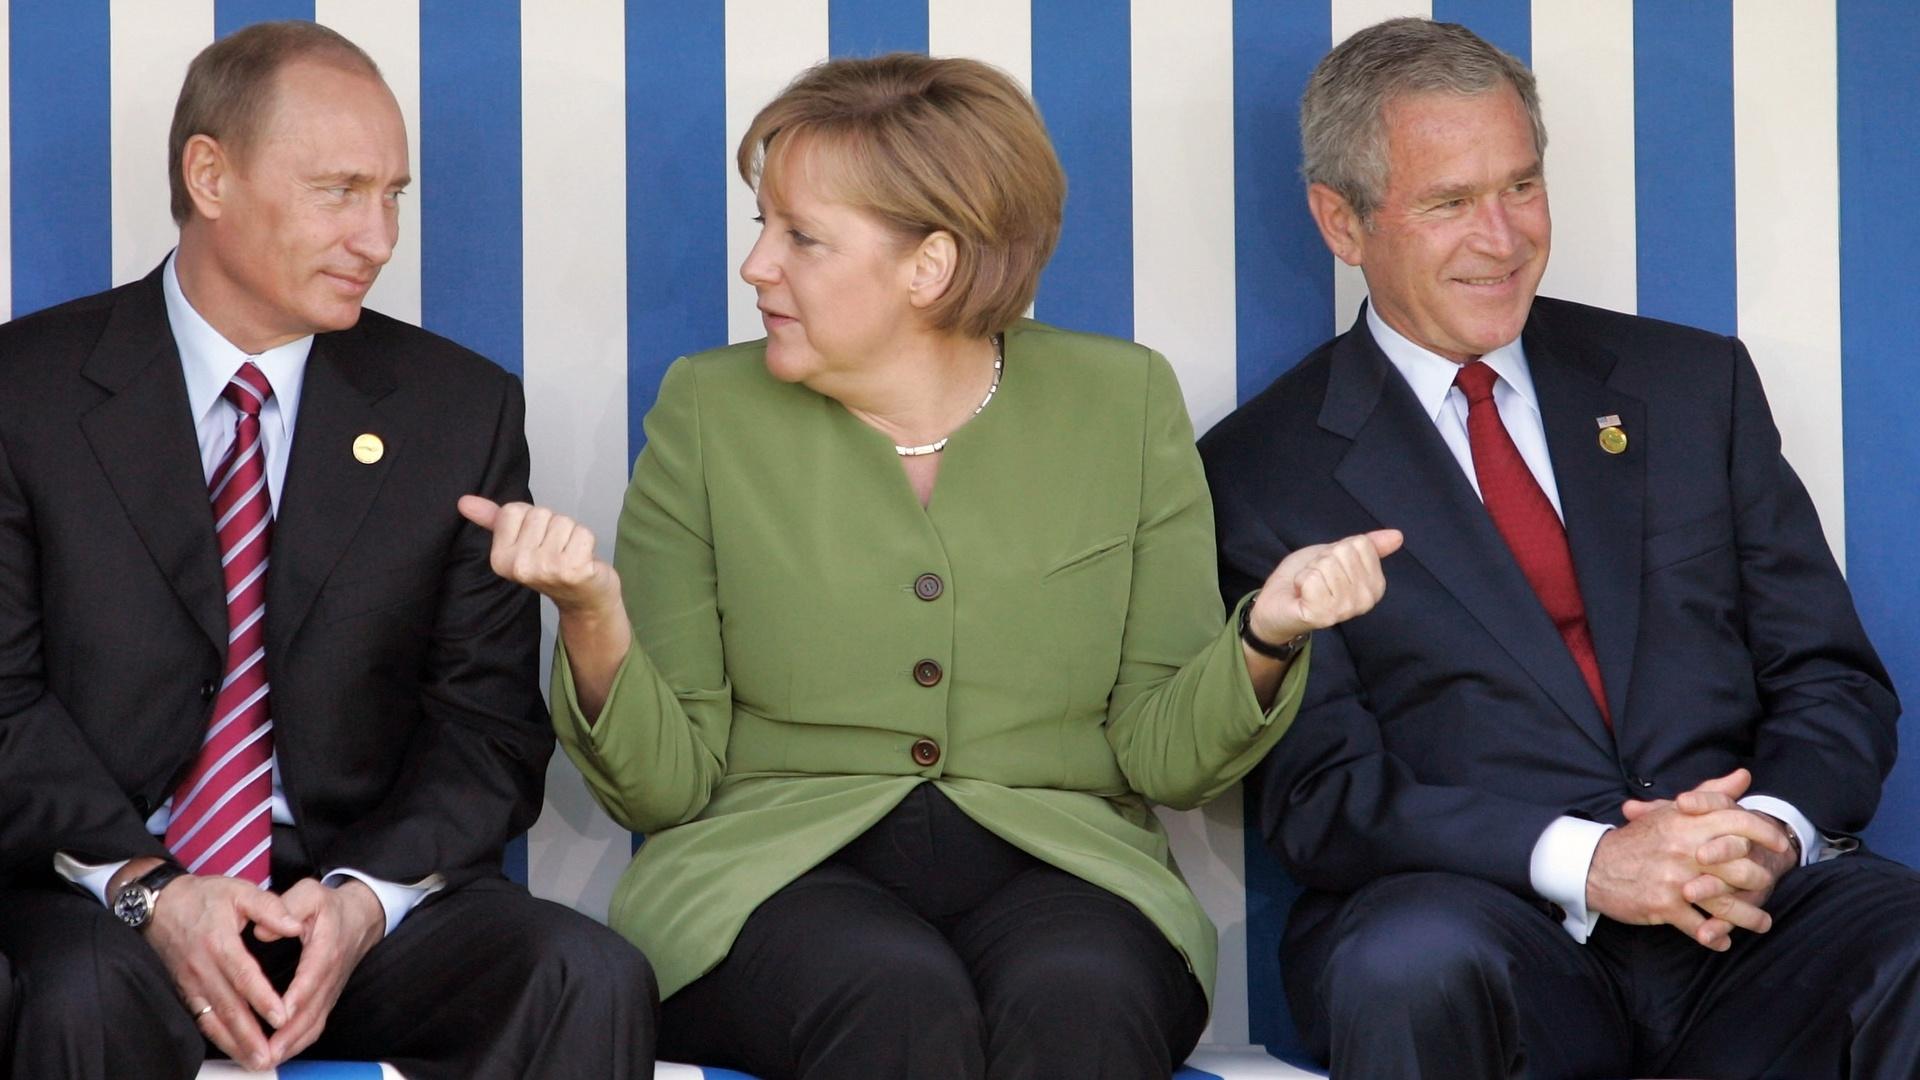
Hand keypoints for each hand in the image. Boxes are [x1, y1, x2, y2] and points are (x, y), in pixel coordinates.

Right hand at [142, 872, 303, 1070]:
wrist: (159, 905)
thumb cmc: (203, 897)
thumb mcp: (239, 891)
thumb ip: (269, 908)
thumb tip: (294, 925)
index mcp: (219, 942)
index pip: (243, 975)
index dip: (262, 998)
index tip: (282, 1017)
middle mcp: (202, 967)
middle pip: (228, 1006)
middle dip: (250, 1034)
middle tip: (270, 1056)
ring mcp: (190, 982)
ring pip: (213, 1018)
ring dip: (234, 1043)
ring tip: (255, 1061)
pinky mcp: (184, 990)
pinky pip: (201, 1019)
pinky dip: (217, 1037)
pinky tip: (233, 1050)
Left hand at [255, 878, 385, 1064]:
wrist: (360, 917)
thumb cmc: (330, 907)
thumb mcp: (309, 894)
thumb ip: (286, 907)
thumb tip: (263, 932)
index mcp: (326, 948)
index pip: (312, 978)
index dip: (297, 997)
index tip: (278, 1015)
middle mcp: (330, 975)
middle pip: (312, 1011)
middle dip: (288, 1035)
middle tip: (263, 1053)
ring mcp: (330, 990)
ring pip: (314, 1024)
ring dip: (291, 1045)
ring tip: (266, 1060)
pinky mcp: (327, 998)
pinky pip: (315, 1025)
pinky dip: (297, 1043)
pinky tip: (278, 1053)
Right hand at [458, 496, 621, 616]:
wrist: (583, 600)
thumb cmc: (552, 566)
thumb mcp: (519, 543)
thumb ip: (494, 520)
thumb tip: (463, 501)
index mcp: (499, 558)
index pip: (514, 510)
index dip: (530, 520)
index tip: (536, 541)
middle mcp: (519, 565)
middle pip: (540, 513)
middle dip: (552, 526)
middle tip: (555, 551)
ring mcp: (546, 569)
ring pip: (562, 521)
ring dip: (571, 534)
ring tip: (568, 555)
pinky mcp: (573, 569)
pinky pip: (583, 532)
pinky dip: (587, 542)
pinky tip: (582, 560)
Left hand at [1248, 529, 1402, 643]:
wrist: (1278, 603)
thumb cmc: (1308, 578)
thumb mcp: (1338, 554)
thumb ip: (1368, 546)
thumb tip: (1398, 535)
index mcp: (1375, 585)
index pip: (1360, 544)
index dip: (1337, 549)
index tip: (1328, 567)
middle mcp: (1365, 600)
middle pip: (1342, 553)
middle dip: (1322, 560)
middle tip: (1316, 578)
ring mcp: (1345, 610)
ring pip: (1326, 565)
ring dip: (1310, 571)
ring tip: (1308, 587)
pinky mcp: (1323, 615)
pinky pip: (1312, 578)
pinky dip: (1301, 581)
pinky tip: (1301, 595)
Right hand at [1586, 768, 1791, 950]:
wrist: (1593, 866)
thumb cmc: (1637, 839)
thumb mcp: (1670, 811)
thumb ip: (1710, 794)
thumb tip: (1743, 776)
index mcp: (1686, 823)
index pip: (1738, 823)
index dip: (1765, 834)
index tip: (1780, 845)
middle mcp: (1684, 850)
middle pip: (1741, 867)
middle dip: (1759, 880)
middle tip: (1765, 885)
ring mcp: (1675, 880)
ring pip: (1726, 903)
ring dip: (1748, 917)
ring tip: (1761, 923)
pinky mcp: (1664, 906)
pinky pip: (1699, 927)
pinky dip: (1714, 937)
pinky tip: (1722, 941)